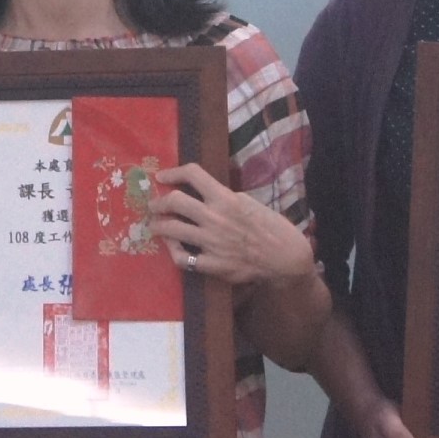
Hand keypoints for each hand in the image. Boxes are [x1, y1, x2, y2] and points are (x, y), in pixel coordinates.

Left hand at [148, 166, 313, 288]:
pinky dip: (174, 252)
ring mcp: (211, 242)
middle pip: (174, 201)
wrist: (284, 257)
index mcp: (226, 198)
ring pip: (171, 229)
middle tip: (154, 206)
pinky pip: (182, 259)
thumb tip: (203, 191)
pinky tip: (174, 249)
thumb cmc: (271, 227)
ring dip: (158, 226)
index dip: (173, 172)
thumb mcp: (249, 202)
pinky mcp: (212, 264)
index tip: (161, 176)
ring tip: (156, 226)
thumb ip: (225, 197)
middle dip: (158, 202)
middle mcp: (215, 218)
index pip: (193, 174)